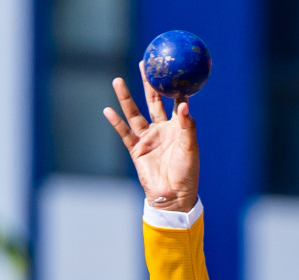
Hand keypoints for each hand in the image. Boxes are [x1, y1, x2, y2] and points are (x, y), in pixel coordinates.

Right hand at [103, 66, 198, 212]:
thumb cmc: (187, 174)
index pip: (175, 102)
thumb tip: (184, 105)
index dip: (174, 87)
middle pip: (152, 101)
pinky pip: (124, 133)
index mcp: (177, 128)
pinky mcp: (136, 150)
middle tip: (144, 64)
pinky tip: (108, 110)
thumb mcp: (190, 149)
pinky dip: (116, 122)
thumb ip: (187, 126)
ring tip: (117, 80)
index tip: (172, 69)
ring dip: (126, 98)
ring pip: (134, 114)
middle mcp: (161, 129)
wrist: (174, 196)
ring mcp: (147, 139)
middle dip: (148, 83)